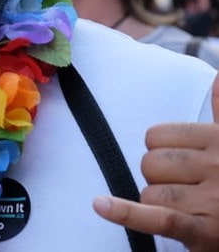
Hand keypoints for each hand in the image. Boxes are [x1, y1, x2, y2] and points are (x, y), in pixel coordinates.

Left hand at [94, 72, 218, 250]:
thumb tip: (218, 75)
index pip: (154, 137)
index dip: (158, 152)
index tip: (182, 166)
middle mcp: (218, 165)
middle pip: (149, 164)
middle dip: (158, 180)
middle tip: (186, 192)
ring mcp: (215, 200)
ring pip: (151, 193)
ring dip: (160, 205)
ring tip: (189, 211)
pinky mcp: (208, 232)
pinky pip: (161, 218)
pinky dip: (127, 214)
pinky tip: (101, 205)